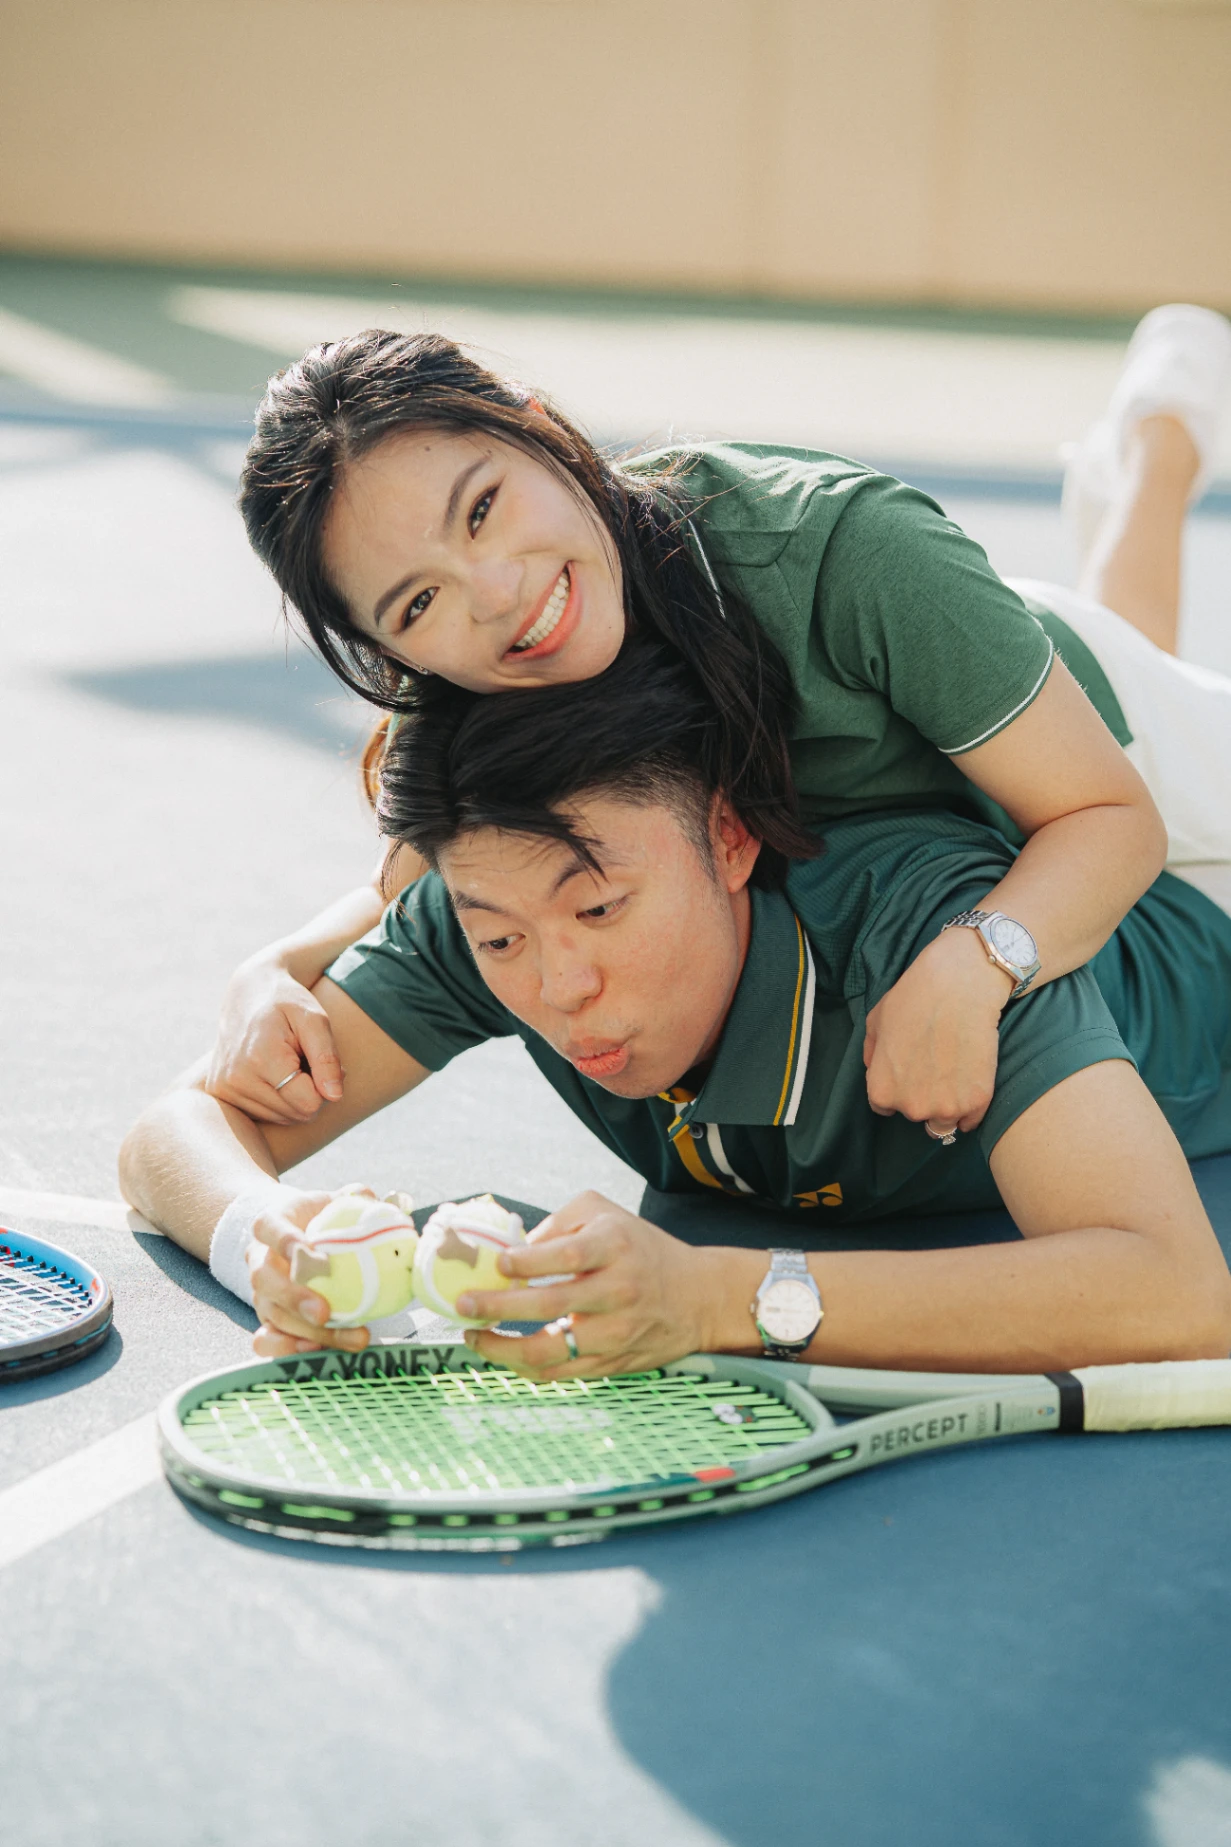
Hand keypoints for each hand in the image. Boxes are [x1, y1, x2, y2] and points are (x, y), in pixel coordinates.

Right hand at [206, 953, 344, 1125]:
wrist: (247, 993)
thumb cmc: (288, 1003)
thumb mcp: (315, 1020)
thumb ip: (327, 1058)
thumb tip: (335, 1097)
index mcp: (261, 1058)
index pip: (309, 1103)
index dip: (324, 1085)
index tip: (317, 1060)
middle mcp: (236, 1078)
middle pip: (296, 1114)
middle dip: (309, 1091)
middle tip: (303, 1059)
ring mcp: (224, 1087)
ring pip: (281, 1118)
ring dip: (292, 1096)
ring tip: (286, 1063)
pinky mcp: (219, 1091)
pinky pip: (263, 1114)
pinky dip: (275, 1098)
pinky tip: (271, 1072)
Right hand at [248, 1188, 373, 1357]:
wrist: (293, 1239)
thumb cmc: (318, 1219)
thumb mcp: (333, 1201)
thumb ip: (353, 1196)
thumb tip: (373, 1198)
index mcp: (271, 1225)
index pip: (269, 1228)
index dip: (285, 1241)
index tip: (309, 1253)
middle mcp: (259, 1261)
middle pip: (265, 1280)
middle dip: (294, 1298)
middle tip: (324, 1312)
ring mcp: (262, 1293)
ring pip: (273, 1315)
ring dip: (308, 1332)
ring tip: (352, 1338)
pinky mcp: (269, 1319)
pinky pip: (267, 1340)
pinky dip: (290, 1349)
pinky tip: (322, 1352)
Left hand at [459, 1192, 709, 1378]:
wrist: (699, 1296)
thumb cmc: (642, 1249)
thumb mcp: (606, 1214)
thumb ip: (559, 1222)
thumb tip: (513, 1247)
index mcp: (615, 1247)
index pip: (565, 1256)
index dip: (526, 1262)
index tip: (498, 1264)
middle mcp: (618, 1291)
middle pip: (550, 1305)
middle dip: (498, 1308)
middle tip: (464, 1305)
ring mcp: (616, 1332)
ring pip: (550, 1350)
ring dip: (503, 1348)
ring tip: (473, 1337)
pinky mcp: (613, 1362)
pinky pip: (561, 1373)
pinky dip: (526, 1367)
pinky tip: (504, 1354)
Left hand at [863, 927, 1012, 1137]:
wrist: (959, 986)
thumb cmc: (914, 998)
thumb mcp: (875, 1022)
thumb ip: (872, 1054)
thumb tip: (875, 1070)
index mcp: (882, 1091)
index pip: (885, 1107)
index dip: (897, 1088)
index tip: (911, 1071)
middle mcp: (911, 1106)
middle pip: (916, 1115)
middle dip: (922, 1096)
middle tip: (935, 1066)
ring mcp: (946, 1107)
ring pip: (944, 1125)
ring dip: (946, 1108)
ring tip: (953, 1079)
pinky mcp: (977, 1102)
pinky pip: (971, 1121)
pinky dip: (971, 1107)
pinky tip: (970, 1083)